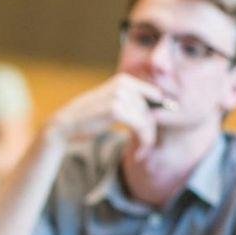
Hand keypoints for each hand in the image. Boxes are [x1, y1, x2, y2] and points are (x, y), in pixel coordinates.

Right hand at [45, 74, 164, 157]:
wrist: (66, 126)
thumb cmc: (90, 119)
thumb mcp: (114, 106)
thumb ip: (136, 105)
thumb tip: (170, 106)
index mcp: (124, 80)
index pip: (156, 98)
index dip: (156, 118)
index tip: (151, 134)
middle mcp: (123, 84)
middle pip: (152, 110)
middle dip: (151, 132)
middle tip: (145, 149)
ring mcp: (119, 95)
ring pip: (149, 120)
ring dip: (148, 140)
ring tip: (141, 153)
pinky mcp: (116, 109)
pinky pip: (142, 127)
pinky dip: (144, 142)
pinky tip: (139, 154)